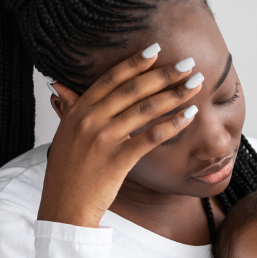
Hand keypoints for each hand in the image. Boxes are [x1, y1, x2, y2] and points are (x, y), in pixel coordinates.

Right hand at [39, 45, 203, 227]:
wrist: (64, 207)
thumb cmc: (67, 173)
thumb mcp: (64, 134)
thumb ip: (69, 109)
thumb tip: (61, 86)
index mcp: (77, 110)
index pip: (111, 79)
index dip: (135, 63)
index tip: (157, 50)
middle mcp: (90, 120)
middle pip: (133, 89)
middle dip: (164, 74)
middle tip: (188, 63)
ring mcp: (104, 139)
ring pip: (145, 109)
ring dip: (175, 94)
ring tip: (195, 84)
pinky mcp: (118, 160)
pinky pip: (150, 137)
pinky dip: (172, 123)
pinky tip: (190, 115)